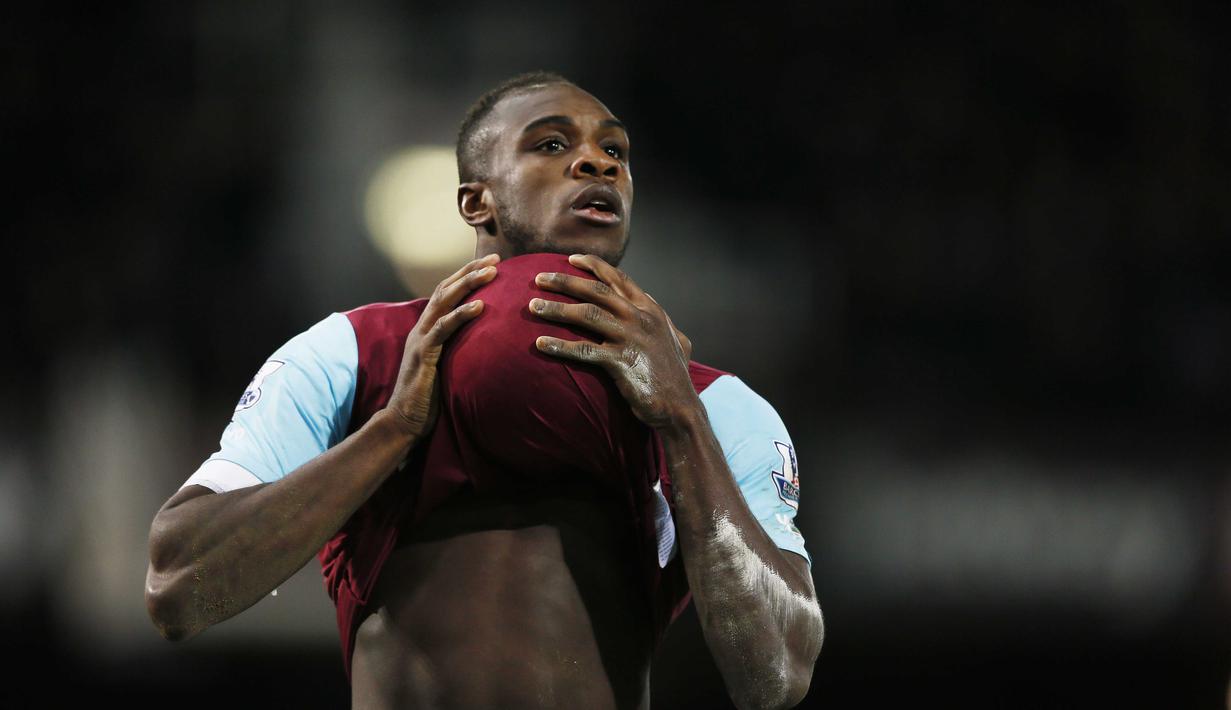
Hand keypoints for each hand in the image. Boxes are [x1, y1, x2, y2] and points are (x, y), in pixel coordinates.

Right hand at [385, 254, 498, 437]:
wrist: (403, 421)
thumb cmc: (428, 397)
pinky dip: (462, 315)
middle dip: (471, 271)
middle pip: (446, 289)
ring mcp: (421, 339)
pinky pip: (444, 330)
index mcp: (427, 329)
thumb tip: (484, 343)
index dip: (467, 276)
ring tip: (492, 272)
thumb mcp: (447, 366)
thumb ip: (457, 350)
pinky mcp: (423, 355)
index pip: (447, 293)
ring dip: (469, 284)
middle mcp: (422, 328)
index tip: (491, 264)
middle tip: (496, 259)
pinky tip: (480, 306)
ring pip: (444, 302)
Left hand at [530, 253, 698, 428]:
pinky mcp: (620, 362)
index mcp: (651, 310)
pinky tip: (541, 343)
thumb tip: (656, 308)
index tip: (571, 258)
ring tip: (533, 306)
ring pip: (587, 314)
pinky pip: (584, 350)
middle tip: (540, 277)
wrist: (680, 409)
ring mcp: (631, 338)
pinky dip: (560, 345)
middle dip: (566, 280)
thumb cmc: (675, 378)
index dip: (594, 266)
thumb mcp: (678, 342)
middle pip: (597, 290)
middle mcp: (641, 318)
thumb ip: (664, 322)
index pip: (619, 278)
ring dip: (557, 308)